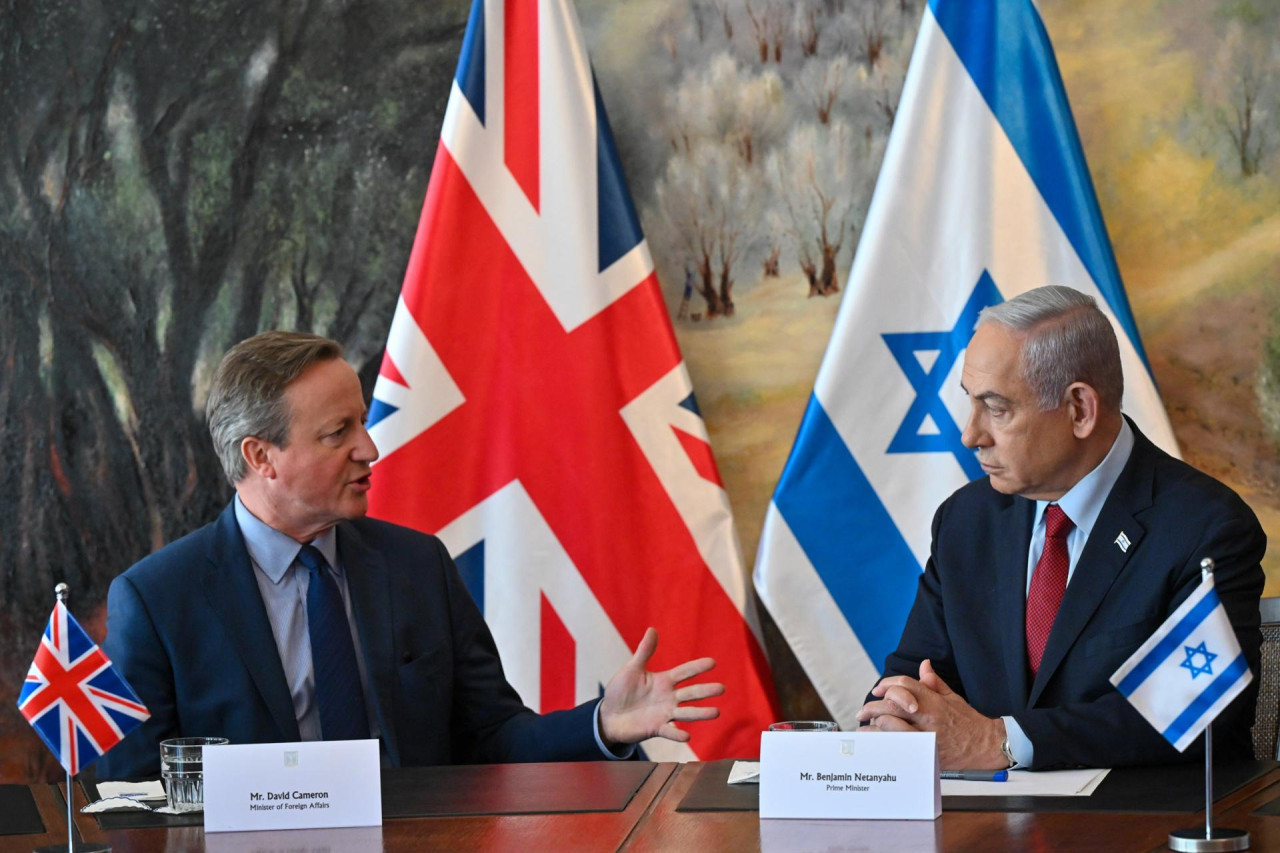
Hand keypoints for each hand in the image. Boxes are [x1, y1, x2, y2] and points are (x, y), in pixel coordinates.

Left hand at [598, 627, 723, 744]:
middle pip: (690, 693)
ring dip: (700, 713)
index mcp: (664, 681)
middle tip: (722, 688)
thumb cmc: (621, 690)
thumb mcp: (632, 669)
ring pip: (686, 713)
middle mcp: (668, 697)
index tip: (712, 662)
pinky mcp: (656, 728)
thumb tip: (652, 629)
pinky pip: (668, 732)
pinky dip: (677, 734)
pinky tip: (686, 736)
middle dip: (705, 691)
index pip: (684, 672)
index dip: (697, 667)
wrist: (608, 715)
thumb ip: (644, 652)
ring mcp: (664, 713)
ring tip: (716, 712)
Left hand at [855, 659, 1005, 769]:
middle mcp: (928, 717)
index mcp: (934, 701)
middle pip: (892, 706)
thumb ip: (933, 682)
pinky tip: (877, 742)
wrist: (986, 746)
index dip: (887, 684)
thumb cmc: (969, 722)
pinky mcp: (925, 753)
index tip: (878, 690)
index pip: (905, 685)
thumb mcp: (952, 697)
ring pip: (891, 727)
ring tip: (867, 727)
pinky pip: (898, 747)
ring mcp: (925, 736)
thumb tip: (923, 665)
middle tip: (863, 711)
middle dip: (873, 707)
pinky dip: (885, 743)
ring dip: (874, 726)